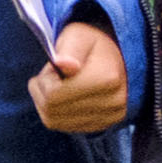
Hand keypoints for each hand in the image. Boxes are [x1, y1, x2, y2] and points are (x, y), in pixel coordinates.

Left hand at [27, 14, 125, 137]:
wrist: (119, 56)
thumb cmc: (92, 44)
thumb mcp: (78, 35)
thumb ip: (69, 49)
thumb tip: (62, 64)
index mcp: (107, 79)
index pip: (53, 95)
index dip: (45, 80)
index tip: (54, 66)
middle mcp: (113, 102)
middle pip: (52, 109)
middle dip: (43, 91)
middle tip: (54, 75)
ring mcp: (110, 117)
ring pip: (54, 121)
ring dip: (47, 103)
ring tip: (60, 85)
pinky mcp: (104, 125)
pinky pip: (64, 127)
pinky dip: (56, 113)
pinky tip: (65, 97)